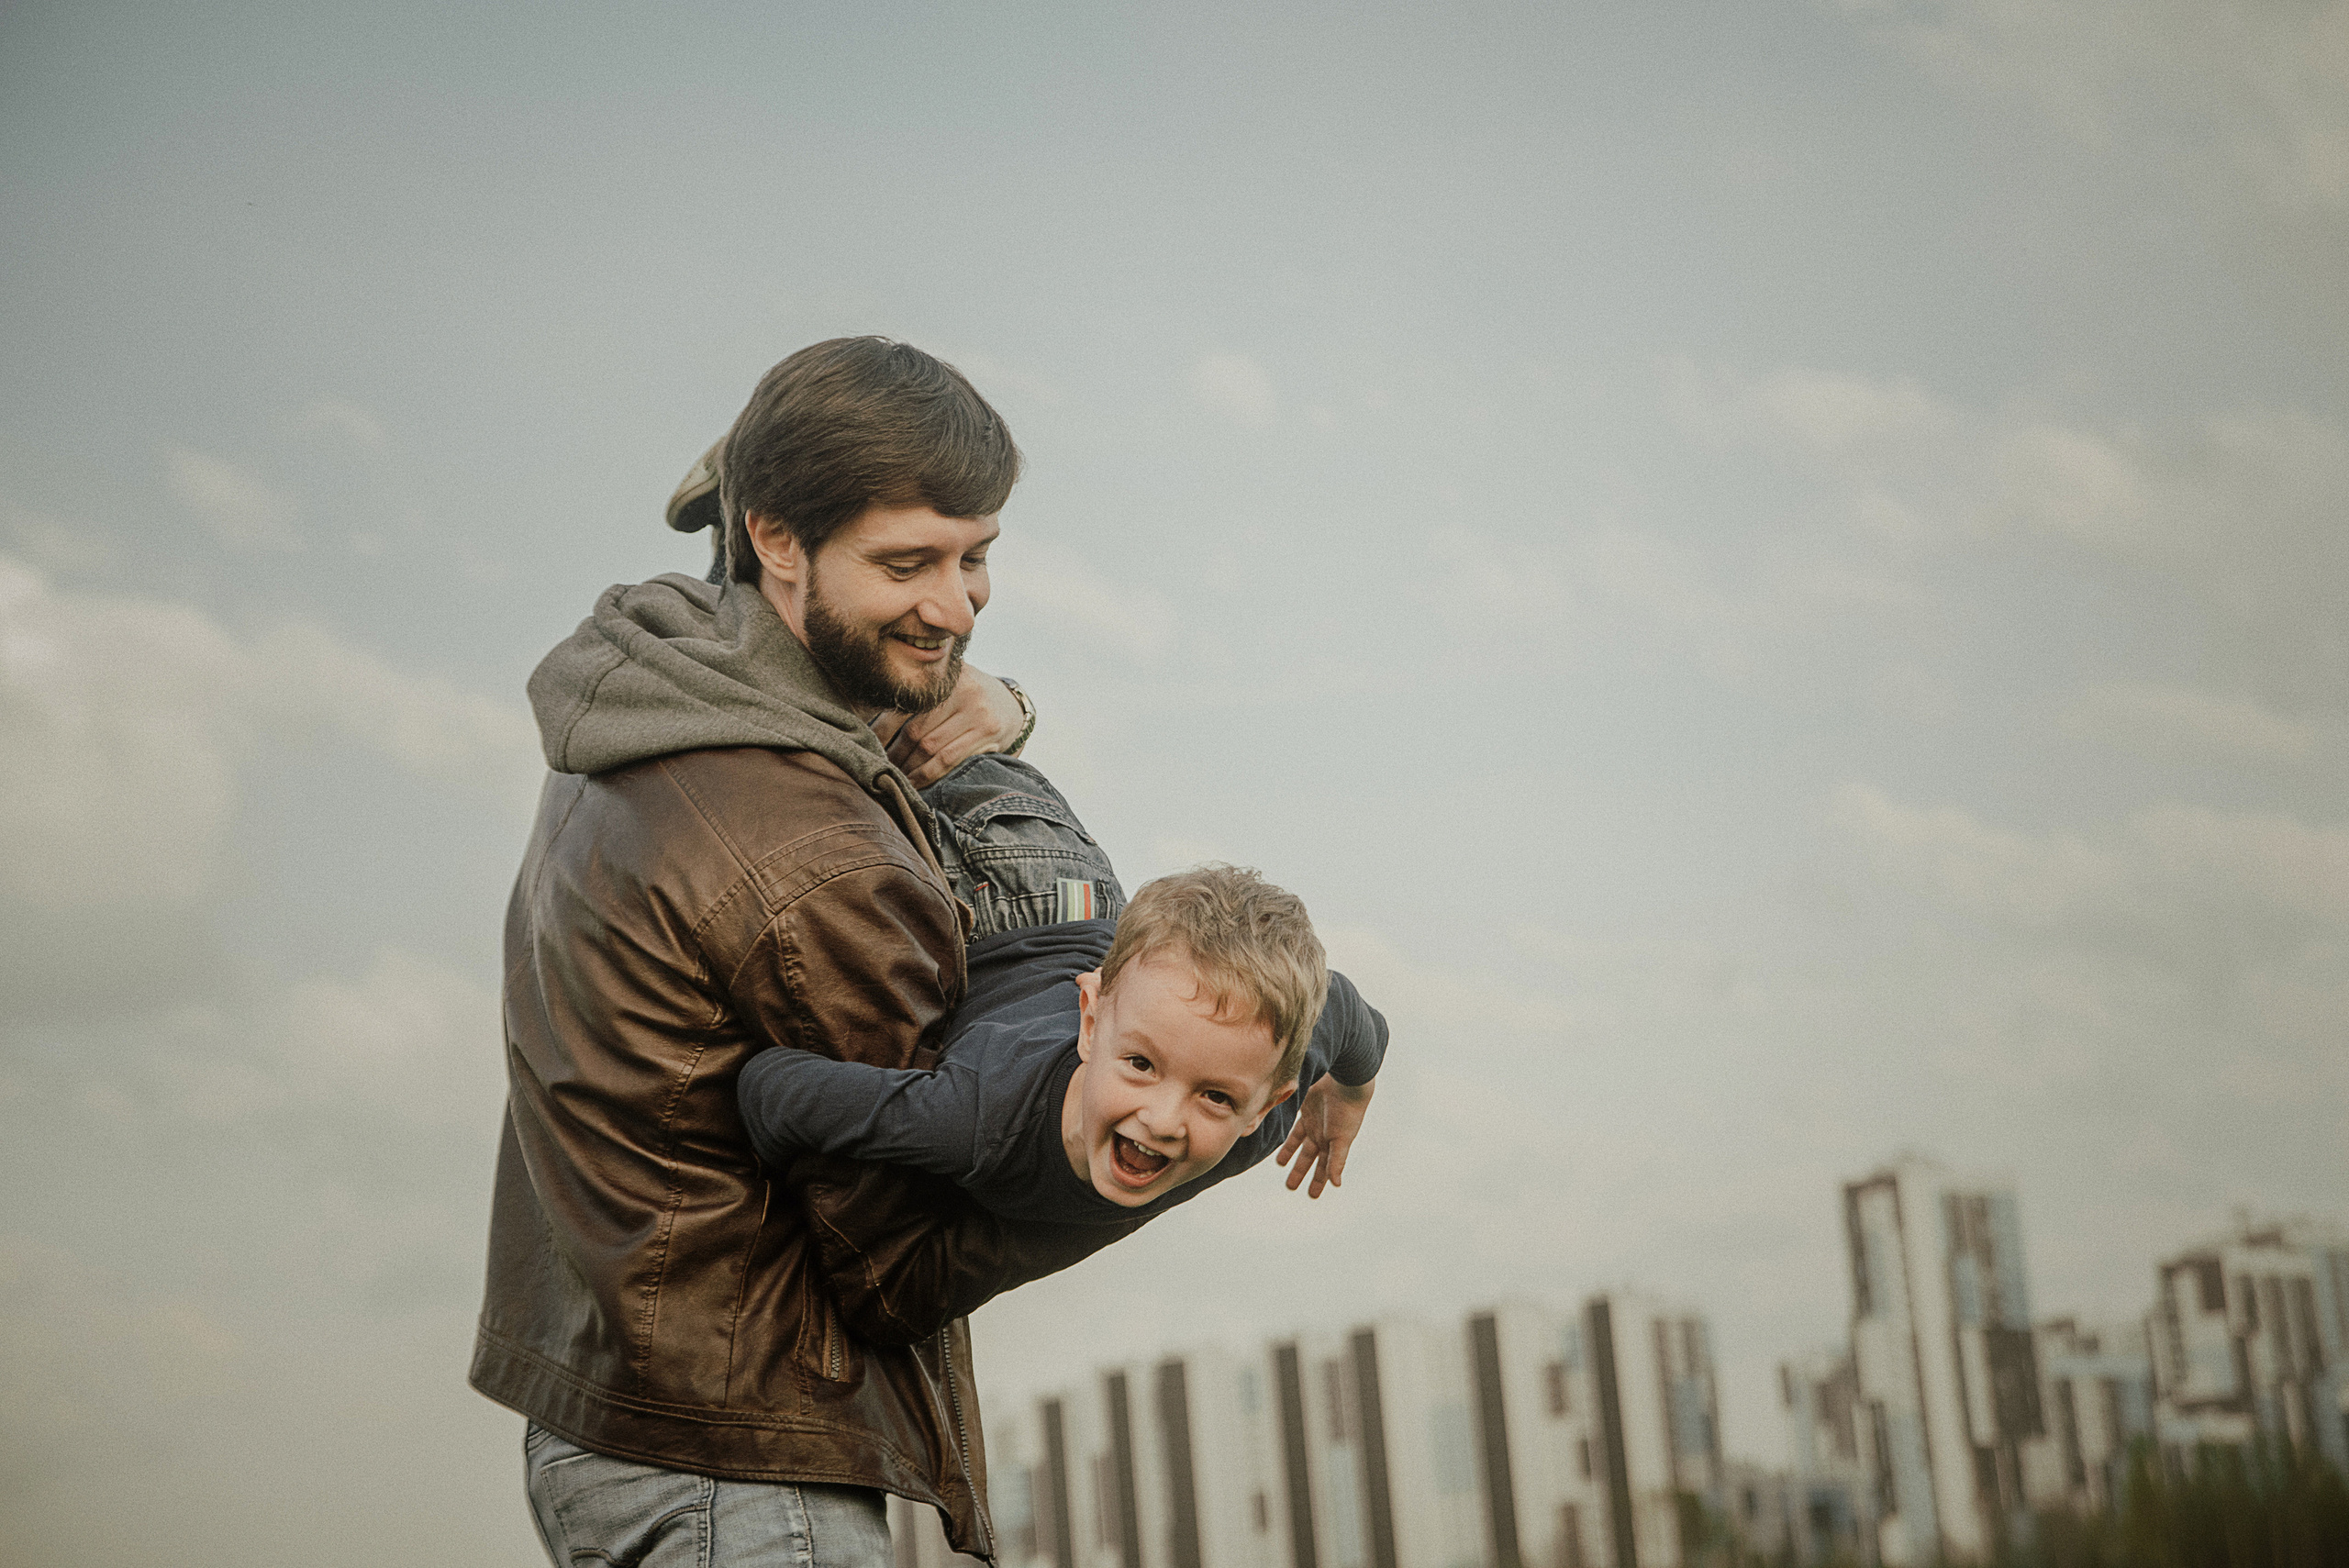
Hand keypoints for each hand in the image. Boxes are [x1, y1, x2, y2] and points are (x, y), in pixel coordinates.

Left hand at [873, 666, 1026, 786]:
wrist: (1010, 705)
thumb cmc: (964, 696)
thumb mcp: (944, 683)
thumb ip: (916, 694)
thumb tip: (866, 721)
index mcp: (944, 674)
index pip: (905, 706)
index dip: (882, 729)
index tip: (867, 744)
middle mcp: (963, 689)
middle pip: (916, 730)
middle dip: (894, 753)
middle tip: (878, 766)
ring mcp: (978, 713)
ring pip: (932, 748)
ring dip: (909, 768)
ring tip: (894, 777)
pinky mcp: (988, 734)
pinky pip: (949, 760)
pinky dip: (928, 775)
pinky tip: (915, 781)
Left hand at [1275, 1076, 1374, 1198]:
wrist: (1345, 1081)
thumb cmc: (1347, 1112)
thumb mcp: (1342, 1139)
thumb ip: (1337, 1161)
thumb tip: (1337, 1184)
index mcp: (1333, 1145)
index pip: (1324, 1168)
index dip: (1318, 1182)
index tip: (1312, 1195)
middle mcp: (1323, 1136)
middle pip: (1309, 1158)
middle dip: (1301, 1172)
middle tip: (1291, 1187)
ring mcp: (1314, 1122)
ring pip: (1299, 1143)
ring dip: (1290, 1154)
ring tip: (1280, 1164)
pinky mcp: (1306, 1108)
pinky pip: (1293, 1124)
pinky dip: (1286, 1133)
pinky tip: (1277, 1138)